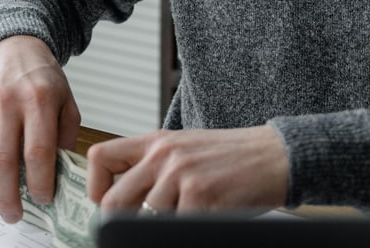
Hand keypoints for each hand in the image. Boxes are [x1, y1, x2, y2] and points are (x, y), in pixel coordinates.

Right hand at [0, 36, 80, 223]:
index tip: (42, 200)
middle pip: (2, 162)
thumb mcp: (67, 102)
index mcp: (39, 99)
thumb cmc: (43, 80)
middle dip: (8, 197)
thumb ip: (65, 138)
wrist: (13, 48)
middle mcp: (7, 102)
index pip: (37, 152)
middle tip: (14, 215)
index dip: (39, 183)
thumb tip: (58, 177)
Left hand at [85, 126, 288, 213]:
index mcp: (155, 141)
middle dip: (120, 222)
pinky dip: (188, 227)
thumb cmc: (231, 157)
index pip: (100, 157)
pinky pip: (176, 227)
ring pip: (145, 219)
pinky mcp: (200, 196)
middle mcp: (163, 154)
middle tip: (137, 227)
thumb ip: (154, 167)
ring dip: (164, 225)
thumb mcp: (184, 149)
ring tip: (189, 213)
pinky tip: (206, 215)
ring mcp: (180, 175)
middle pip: (112, 200)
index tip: (104, 203)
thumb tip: (123, 200)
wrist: (274, 156)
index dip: (95, 187)